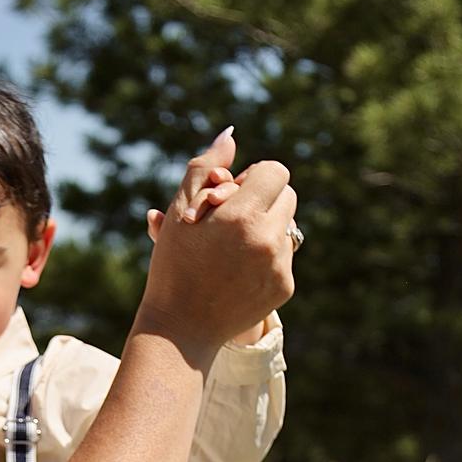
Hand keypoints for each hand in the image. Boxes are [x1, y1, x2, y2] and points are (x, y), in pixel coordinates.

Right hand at [138, 144, 295, 359]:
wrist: (181, 327)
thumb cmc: (174, 265)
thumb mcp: (181, 213)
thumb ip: (205, 168)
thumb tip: (231, 134)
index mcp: (241, 216)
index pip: (275, 171)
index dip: (253, 178)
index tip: (232, 194)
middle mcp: (267, 240)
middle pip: (287, 194)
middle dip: (264, 199)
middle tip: (234, 217)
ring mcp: (279, 266)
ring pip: (288, 224)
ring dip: (266, 226)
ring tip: (234, 246)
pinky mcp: (284, 287)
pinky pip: (285, 255)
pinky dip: (267, 255)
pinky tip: (238, 270)